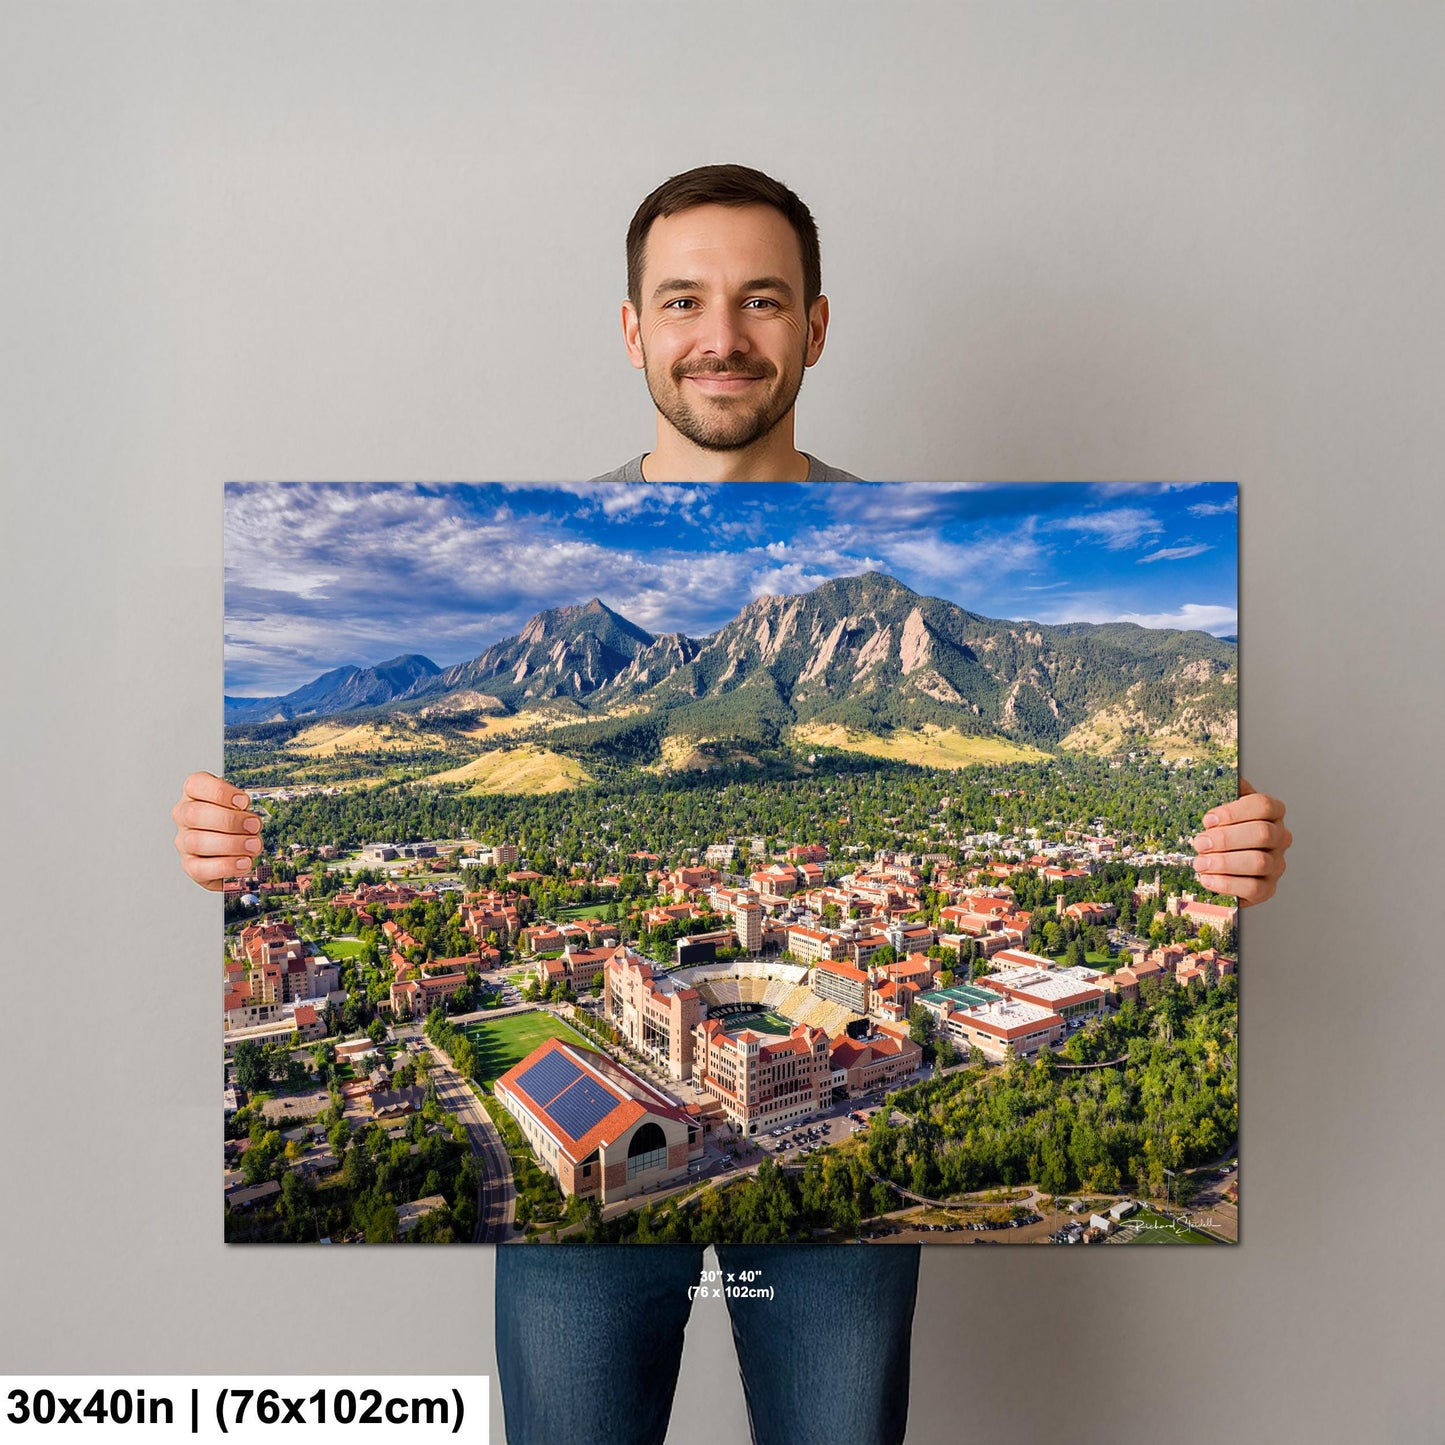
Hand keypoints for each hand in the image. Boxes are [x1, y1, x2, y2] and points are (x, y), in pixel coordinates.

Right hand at [171, 771, 261, 890]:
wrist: (230, 851)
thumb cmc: (235, 822)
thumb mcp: (240, 806)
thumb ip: (244, 808)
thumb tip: (254, 820)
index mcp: (194, 794)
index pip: (195, 785)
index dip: (220, 792)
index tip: (244, 801)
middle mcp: (184, 816)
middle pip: (195, 814)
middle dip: (229, 820)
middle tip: (254, 826)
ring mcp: (184, 842)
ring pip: (198, 841)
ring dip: (231, 844)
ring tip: (254, 845)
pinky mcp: (190, 865)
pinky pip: (201, 868)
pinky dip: (226, 865)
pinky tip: (244, 863)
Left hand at [1191, 777, 1290, 906]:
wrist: (1225, 865)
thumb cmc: (1225, 830)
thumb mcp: (1224, 808)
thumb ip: (1227, 791)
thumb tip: (1229, 776)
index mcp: (1272, 812)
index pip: (1263, 805)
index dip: (1234, 811)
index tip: (1207, 819)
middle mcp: (1280, 837)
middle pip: (1262, 834)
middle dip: (1225, 838)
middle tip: (1199, 843)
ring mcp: (1277, 864)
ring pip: (1258, 862)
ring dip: (1223, 862)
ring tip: (1199, 862)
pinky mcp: (1268, 889)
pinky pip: (1253, 888)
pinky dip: (1226, 884)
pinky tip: (1206, 879)